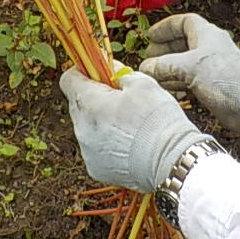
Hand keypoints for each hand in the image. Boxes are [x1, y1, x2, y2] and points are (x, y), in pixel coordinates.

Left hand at [59, 68, 207, 193]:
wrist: (171, 162)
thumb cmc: (158, 120)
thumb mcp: (143, 83)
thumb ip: (119, 72)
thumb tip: (110, 69)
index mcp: (90, 103)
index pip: (68, 80)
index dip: (82, 72)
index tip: (96, 72)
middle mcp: (82, 128)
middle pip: (78, 105)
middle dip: (94, 98)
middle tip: (119, 98)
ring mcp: (87, 151)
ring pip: (87, 128)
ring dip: (100, 122)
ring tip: (129, 125)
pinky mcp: (96, 169)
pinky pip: (95, 149)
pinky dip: (106, 144)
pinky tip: (129, 144)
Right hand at [139, 14, 239, 135]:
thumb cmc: (221, 76)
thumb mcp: (186, 66)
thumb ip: (163, 65)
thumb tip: (146, 67)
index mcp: (206, 34)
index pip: (184, 23)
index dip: (166, 28)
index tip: (150, 37)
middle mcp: (210, 48)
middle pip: (184, 43)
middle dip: (165, 50)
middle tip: (148, 59)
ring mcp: (213, 67)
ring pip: (186, 63)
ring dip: (169, 68)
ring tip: (153, 76)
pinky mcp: (214, 85)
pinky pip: (191, 80)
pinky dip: (178, 82)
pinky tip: (167, 89)